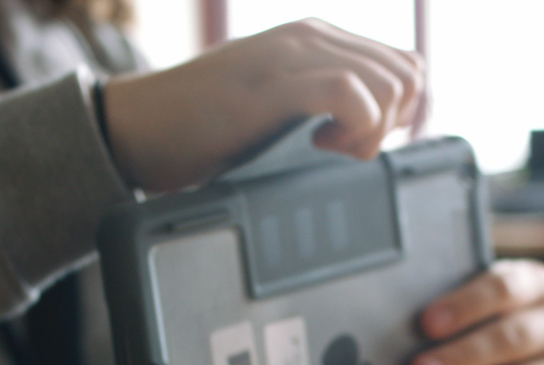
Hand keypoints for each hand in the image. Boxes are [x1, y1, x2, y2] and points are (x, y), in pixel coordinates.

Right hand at [102, 19, 422, 190]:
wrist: (138, 127)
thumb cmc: (202, 125)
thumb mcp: (279, 105)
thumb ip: (324, 101)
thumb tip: (380, 124)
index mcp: (315, 39)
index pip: (404, 64)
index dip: (402, 111)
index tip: (362, 138)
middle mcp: (308, 38)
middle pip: (406, 73)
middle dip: (392, 123)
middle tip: (346, 147)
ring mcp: (290, 58)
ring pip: (386, 82)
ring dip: (372, 130)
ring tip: (329, 147)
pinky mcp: (271, 87)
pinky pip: (347, 93)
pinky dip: (352, 129)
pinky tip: (318, 143)